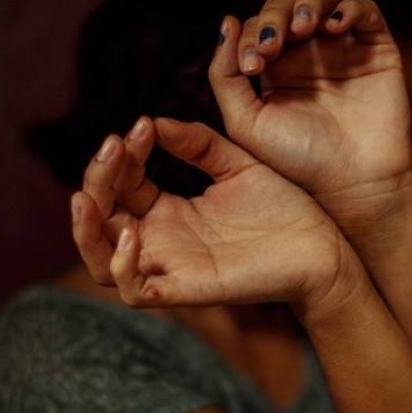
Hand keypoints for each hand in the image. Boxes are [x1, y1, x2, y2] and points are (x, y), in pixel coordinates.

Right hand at [70, 116, 358, 310]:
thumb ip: (197, 144)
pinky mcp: (189, 291)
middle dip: (95, 182)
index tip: (141, 126)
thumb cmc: (286, 209)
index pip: (120, 186)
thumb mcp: (236, 164)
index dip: (120, 157)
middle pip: (100, 220)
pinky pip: (135, 291)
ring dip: (85, 230)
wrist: (326, 246)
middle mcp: (163, 242)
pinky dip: (121, 266)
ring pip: (100, 262)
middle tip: (112, 146)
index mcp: (169, 213)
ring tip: (89, 196)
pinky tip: (131, 232)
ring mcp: (172, 268)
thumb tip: (153, 121)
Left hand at [209, 0, 411, 234]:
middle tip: (275, 43)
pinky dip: (349, 8)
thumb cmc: (297, 161)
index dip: (251, 35)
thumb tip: (228, 23)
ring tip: (303, 28)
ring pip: (322, 0)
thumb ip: (225, 77)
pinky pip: (365, 10)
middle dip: (275, 16)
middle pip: (286, 6)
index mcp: (275, 68)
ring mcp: (343, 48)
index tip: (254, 65)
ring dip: (308, 5)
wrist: (351, 183)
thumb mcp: (245, 122)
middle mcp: (308, 54)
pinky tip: (335, 25)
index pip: (258, 28)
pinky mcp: (377, 49)